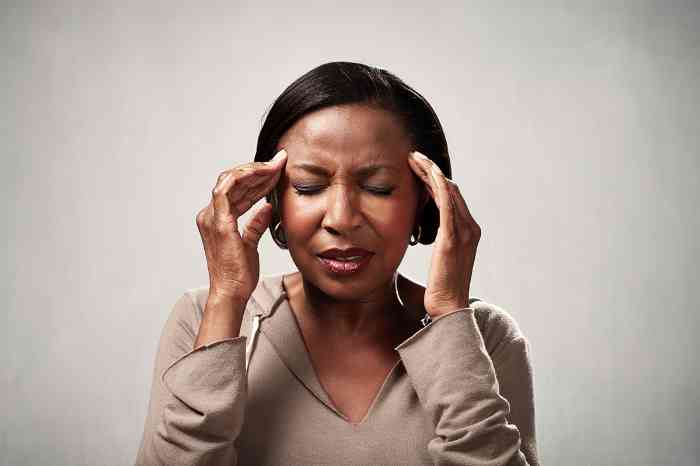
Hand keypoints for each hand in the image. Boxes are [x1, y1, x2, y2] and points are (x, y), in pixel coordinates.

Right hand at [195, 149, 286, 301]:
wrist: (232, 293)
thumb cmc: (238, 275)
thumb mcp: (251, 244)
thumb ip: (256, 224)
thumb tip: (267, 208)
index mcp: (217, 220)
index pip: (236, 190)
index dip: (256, 178)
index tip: (276, 171)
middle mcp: (210, 215)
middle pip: (233, 181)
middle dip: (257, 169)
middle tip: (279, 161)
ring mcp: (211, 217)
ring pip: (230, 180)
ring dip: (254, 170)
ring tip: (275, 166)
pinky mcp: (219, 222)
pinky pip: (227, 190)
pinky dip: (245, 179)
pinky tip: (264, 175)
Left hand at [407, 150, 481, 317]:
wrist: (448, 309)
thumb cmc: (440, 288)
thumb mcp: (440, 258)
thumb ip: (437, 240)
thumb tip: (417, 232)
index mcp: (467, 231)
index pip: (451, 196)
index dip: (435, 179)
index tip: (417, 168)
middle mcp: (469, 228)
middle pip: (450, 188)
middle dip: (431, 170)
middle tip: (413, 157)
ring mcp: (463, 232)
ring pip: (448, 191)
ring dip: (430, 172)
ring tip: (413, 159)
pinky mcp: (451, 238)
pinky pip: (445, 204)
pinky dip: (435, 185)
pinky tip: (423, 173)